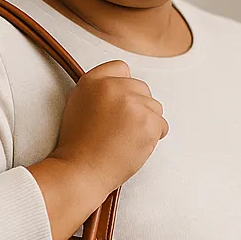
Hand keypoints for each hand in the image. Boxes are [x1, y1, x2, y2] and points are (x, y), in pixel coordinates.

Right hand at [50, 60, 167, 194]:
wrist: (81, 171)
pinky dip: (153, 137)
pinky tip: (134, 146)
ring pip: (154, 107)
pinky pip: (162, 125)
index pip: (121, 68)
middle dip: (136, 107)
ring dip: (146, 122)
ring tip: (125, 139)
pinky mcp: (147, 122)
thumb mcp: (78, 104)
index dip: (123, 87)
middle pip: (142, 88)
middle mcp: (113, 87)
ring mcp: (132, 103)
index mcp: (93, 80)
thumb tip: (123, 85)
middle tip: (120, 129)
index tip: (118, 105)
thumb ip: (99, 88)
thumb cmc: (78, 145)